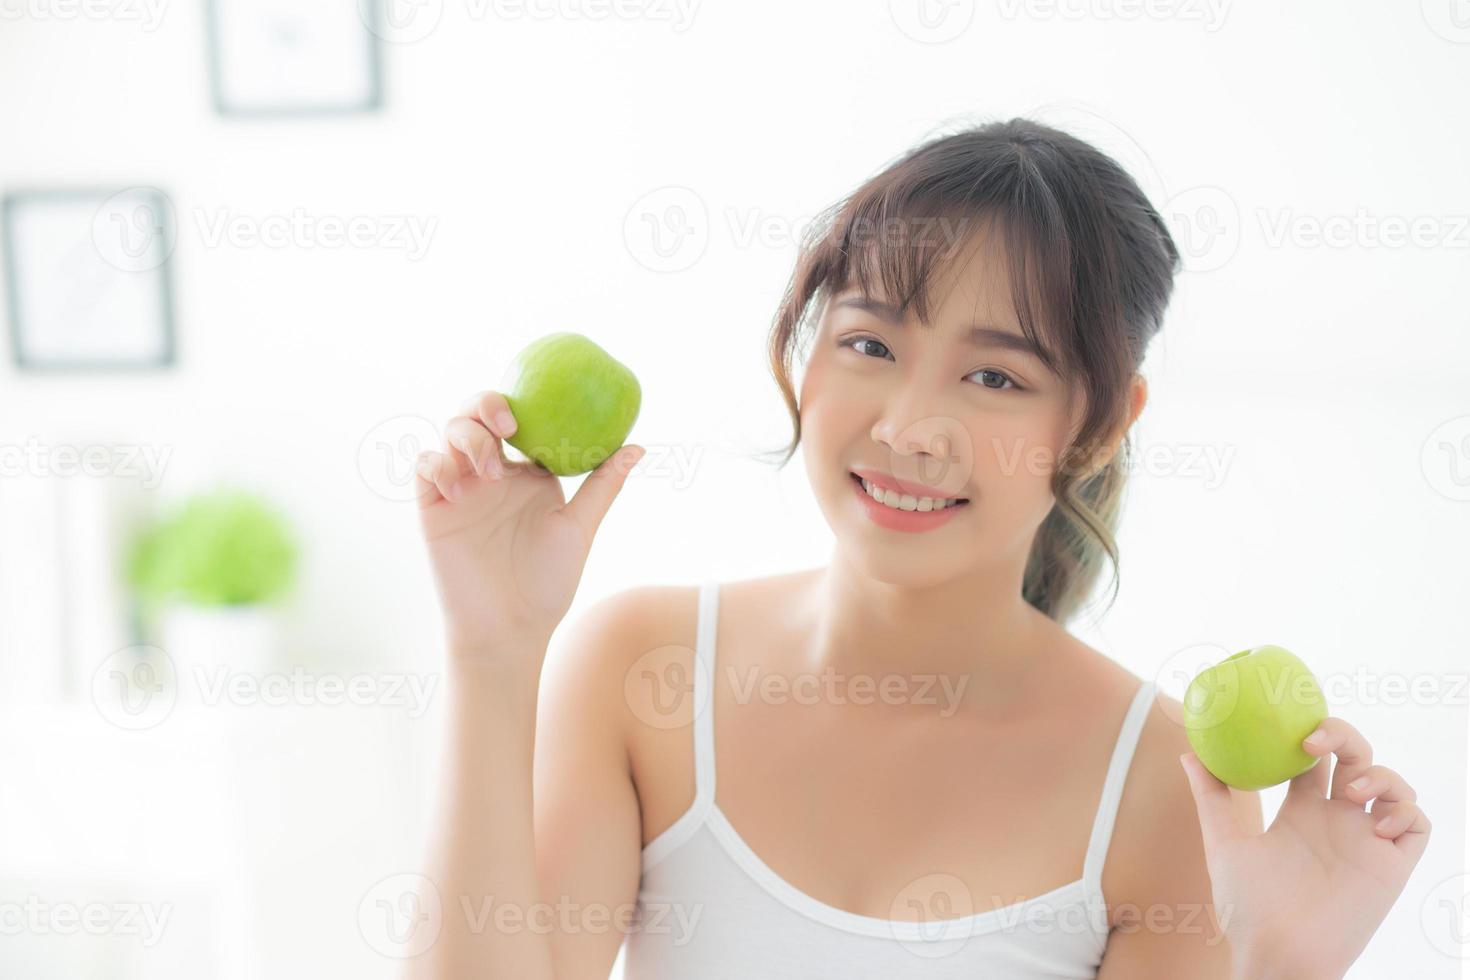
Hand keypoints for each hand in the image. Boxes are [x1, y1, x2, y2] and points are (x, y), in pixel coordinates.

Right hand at [414, 389, 644, 655]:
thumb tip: (639, 448)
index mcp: (525, 473)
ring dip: (466, 436)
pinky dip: (438, 464)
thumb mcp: (579, 530)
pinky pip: (425, 467)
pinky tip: (460, 488)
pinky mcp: (432, 507)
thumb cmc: (547, 583)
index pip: (518, 420)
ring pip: (449, 433)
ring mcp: (459, 487)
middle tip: (507, 423)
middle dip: (486, 403)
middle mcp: (490, 474)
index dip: (524, 401)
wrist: (509, 628)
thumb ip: (603, 486)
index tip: (542, 402)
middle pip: (477, 415)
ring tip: (490, 468)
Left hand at [1179, 716, 1431, 979]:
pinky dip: (1405, 812)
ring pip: (1392, 786)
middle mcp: (1335, 821)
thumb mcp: (1224, 844)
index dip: (1311, 733)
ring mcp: (1364, 841)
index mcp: (1300, 812)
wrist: (1277, 951)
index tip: (1292, 723)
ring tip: (1352, 792)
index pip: (1315, 758)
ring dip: (1380, 775)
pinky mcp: (1390, 866)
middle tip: (1315, 740)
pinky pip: (1416, 826)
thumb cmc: (1248, 906)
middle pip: (1355, 759)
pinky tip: (1377, 823)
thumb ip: (1211, 798)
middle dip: (1345, 736)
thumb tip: (1187, 752)